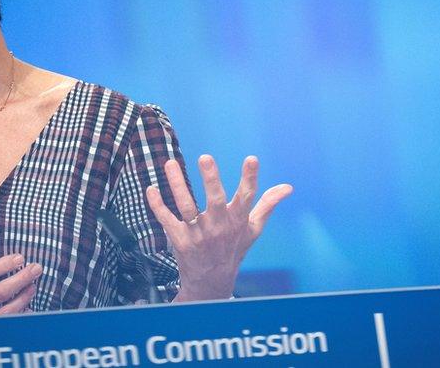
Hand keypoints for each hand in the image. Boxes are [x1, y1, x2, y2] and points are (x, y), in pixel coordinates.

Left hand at [146, 155, 291, 301]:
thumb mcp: (253, 229)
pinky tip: (151, 188)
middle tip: (205, 157)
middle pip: (214, 200)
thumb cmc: (233, 249)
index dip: (249, 178)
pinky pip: (166, 219)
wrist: (211, 282)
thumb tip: (288, 187)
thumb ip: (267, 205)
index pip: (246, 197)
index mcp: (237, 221)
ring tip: (171, 163)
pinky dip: (157, 205)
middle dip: (211, 179)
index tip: (252, 159)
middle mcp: (218, 227)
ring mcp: (197, 234)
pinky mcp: (179, 239)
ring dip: (177, 184)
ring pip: (186, 206)